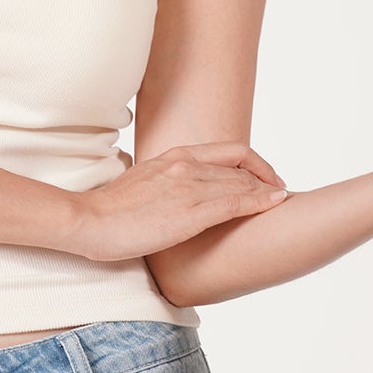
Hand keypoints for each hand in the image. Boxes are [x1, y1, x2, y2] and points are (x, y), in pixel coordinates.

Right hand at [68, 141, 288, 262]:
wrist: (89, 221)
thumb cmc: (109, 210)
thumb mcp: (142, 182)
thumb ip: (165, 180)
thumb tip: (175, 191)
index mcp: (173, 157)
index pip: (227, 150)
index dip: (253, 161)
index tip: (264, 176)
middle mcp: (185, 165)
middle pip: (239, 166)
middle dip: (265, 177)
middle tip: (280, 190)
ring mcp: (188, 187)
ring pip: (242, 181)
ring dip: (267, 189)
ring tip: (283, 197)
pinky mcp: (190, 213)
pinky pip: (235, 202)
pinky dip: (260, 201)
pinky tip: (276, 202)